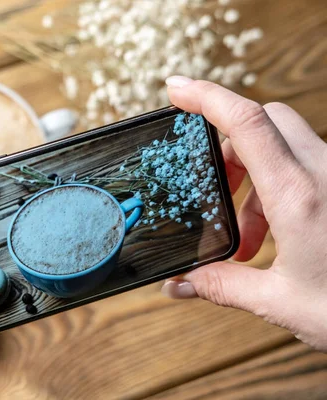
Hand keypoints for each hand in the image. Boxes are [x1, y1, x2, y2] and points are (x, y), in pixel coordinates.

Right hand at [161, 76, 326, 351]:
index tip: (176, 90)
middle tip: (213, 187)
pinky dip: (278, 186)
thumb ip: (224, 286)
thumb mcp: (283, 302)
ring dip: (254, 175)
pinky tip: (276, 233)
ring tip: (247, 233)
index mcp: (299, 197)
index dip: (206, 97)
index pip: (246, 122)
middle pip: (265, 120)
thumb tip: (180, 284)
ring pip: (285, 143)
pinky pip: (306, 164)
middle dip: (228, 144)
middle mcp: (324, 173)